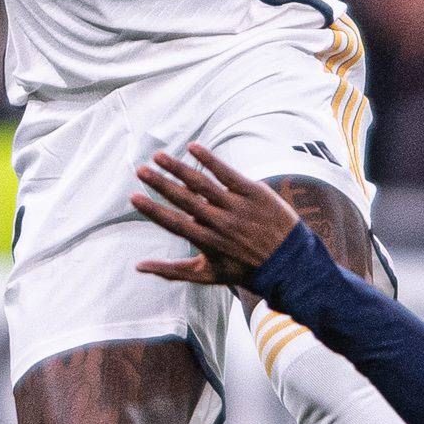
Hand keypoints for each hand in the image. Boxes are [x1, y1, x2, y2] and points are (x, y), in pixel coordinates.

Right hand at [131, 144, 302, 287]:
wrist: (289, 262)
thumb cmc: (242, 269)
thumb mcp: (207, 275)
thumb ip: (171, 271)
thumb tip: (138, 267)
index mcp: (207, 243)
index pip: (174, 224)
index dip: (153, 211)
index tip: (134, 197)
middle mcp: (220, 223)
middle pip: (184, 200)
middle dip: (160, 184)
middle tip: (140, 170)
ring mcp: (238, 206)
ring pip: (203, 184)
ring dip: (179, 168)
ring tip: (158, 156)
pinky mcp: (254, 192)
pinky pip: (228, 173)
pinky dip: (210, 160)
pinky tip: (193, 148)